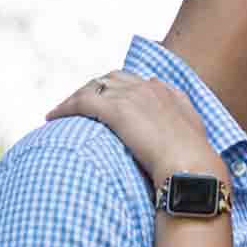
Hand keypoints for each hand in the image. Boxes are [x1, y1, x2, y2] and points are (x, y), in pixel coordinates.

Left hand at [46, 71, 221, 182]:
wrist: (191, 167)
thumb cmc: (195, 164)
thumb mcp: (194, 140)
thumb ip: (185, 129)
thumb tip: (182, 139)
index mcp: (167, 92)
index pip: (136, 82)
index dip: (119, 89)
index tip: (109, 101)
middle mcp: (148, 88)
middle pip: (112, 79)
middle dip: (95, 89)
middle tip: (80, 104)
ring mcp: (131, 96)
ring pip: (93, 87)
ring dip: (76, 97)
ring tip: (62, 110)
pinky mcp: (115, 108)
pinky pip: (81, 102)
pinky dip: (64, 107)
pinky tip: (51, 117)